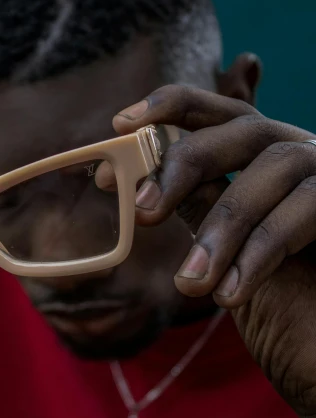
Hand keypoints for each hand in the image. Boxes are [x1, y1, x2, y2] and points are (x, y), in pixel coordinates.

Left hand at [105, 84, 315, 417]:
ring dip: (223, 226)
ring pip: (277, 166)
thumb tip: (141, 178)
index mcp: (268, 164)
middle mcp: (305, 161)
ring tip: (190, 284)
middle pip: (246, 127)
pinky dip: (261, 251)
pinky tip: (230, 296)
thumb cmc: (284, 310)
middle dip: (188, 162)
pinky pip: (308, 208)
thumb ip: (200, 205)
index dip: (171, 107)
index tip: (120, 124)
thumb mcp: (226, 253)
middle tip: (144, 211)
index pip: (221, 113)